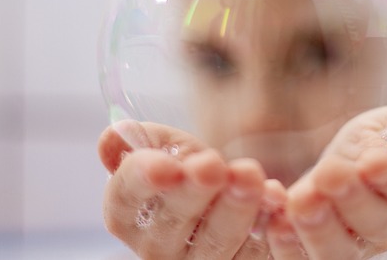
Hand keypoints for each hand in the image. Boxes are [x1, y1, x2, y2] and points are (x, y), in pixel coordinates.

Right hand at [98, 120, 276, 258]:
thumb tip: (111, 138)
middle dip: (195, 190)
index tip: (166, 166)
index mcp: (127, 210)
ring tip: (250, 176)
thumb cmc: (186, 166)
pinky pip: (251, 252)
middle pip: (173, 220)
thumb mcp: (165, 146)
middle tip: (213, 165)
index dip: (144, 179)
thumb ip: (141, 140)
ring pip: (216, 240)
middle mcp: (154, 244)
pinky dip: (265, 223)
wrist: (222, 191)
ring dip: (236, 207)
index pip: (127, 196)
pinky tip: (274, 197)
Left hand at [264, 102, 386, 259]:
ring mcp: (356, 246)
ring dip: (320, 228)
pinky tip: (275, 222)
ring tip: (301, 200)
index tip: (374, 162)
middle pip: (377, 222)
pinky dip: (290, 245)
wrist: (351, 171)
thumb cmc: (383, 143)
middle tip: (330, 175)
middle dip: (352, 199)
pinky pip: (306, 259)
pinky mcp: (320, 253)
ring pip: (342, 250)